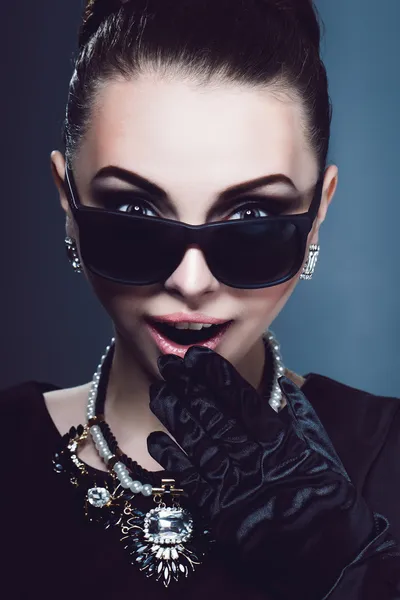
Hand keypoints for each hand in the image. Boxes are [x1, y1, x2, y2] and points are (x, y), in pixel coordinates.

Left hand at [147, 346, 396, 599]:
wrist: (321, 544)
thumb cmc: (321, 487)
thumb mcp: (317, 441)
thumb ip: (296, 409)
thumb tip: (280, 379)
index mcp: (277, 438)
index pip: (240, 399)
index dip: (215, 375)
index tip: (196, 356)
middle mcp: (252, 457)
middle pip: (213, 415)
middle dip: (188, 387)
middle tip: (168, 365)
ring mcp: (233, 483)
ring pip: (197, 442)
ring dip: (175, 414)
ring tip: (158, 390)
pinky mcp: (219, 509)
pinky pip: (191, 480)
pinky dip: (172, 459)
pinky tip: (155, 439)